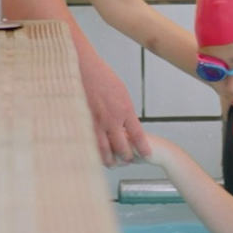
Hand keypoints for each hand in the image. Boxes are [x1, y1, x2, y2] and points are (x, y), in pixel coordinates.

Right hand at [77, 46, 149, 166]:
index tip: (147, 155)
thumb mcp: (122, 93)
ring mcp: (97, 122)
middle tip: (128, 161)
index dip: (143, 148)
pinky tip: (97, 155)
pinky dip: (95, 151)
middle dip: (126, 157)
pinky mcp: (85, 122)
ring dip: (110, 160)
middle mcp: (112, 119)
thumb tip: (127, 125)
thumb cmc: (104, 78)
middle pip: (122, 147)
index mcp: (125, 110)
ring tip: (113, 164)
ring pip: (105, 150)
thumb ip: (125, 111)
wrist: (86, 69)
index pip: (138, 136)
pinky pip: (91, 143)